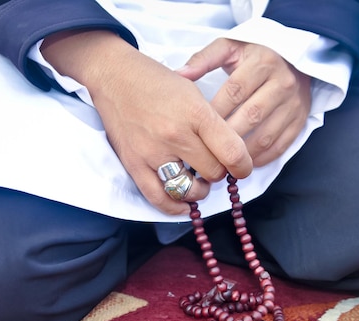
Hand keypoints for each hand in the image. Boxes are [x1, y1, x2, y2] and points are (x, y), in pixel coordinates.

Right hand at [41, 30, 252, 214]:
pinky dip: (175, 207)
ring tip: (199, 181)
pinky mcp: (134, 164)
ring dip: (200, 190)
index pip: (232, 152)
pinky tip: (185, 207)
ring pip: (190, 189)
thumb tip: (230, 154)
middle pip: (214, 172)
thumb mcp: (194, 93)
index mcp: (196, 113)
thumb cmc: (156, 81)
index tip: (242, 167)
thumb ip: (213, 124)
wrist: (115, 75)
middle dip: (219, 172)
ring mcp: (153, 152)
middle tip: (214, 165)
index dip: (244, 166)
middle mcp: (176, 135)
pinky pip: (158, 198)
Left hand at [177, 38, 311, 166]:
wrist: (294, 58)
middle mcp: (282, 83)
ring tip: (223, 160)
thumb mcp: (230, 47)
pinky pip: (282, 144)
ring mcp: (294, 103)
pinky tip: (246, 161)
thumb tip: (180, 74)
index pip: (235, 91)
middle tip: (207, 149)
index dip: (215, 111)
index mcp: (262, 63)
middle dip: (227, 135)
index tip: (198, 126)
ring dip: (243, 152)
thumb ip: (204, 59)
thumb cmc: (254, 55)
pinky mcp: (300, 119)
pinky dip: (263, 157)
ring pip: (266, 134)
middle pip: (251, 115)